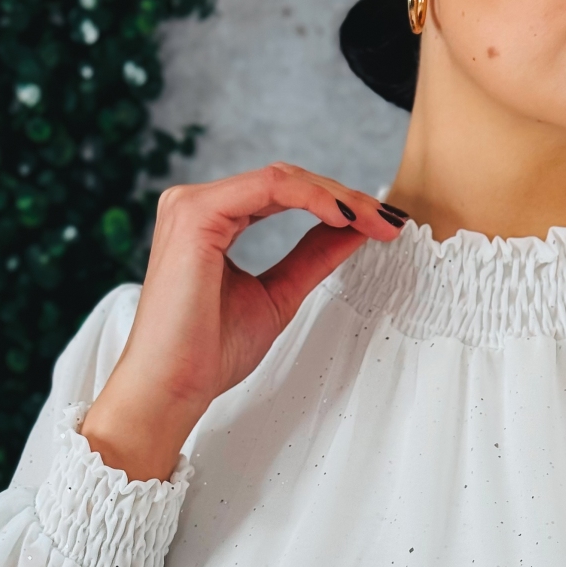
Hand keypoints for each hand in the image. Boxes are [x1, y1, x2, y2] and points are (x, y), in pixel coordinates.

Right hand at [81, 164, 407, 481]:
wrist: (173, 387)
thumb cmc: (209, 353)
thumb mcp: (279, 297)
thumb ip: (311, 259)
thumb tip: (353, 232)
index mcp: (214, 220)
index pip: (285, 195)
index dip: (339, 206)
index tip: (383, 227)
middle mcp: (199, 204)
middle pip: (289, 182)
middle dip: (347, 199)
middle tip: (392, 221)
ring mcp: (193, 204)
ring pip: (283, 179)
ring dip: (337, 198)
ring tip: (375, 221)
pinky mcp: (196, 214)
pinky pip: (268, 188)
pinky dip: (311, 198)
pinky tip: (342, 218)